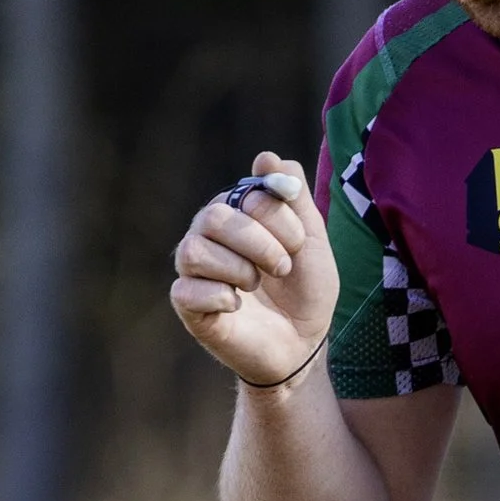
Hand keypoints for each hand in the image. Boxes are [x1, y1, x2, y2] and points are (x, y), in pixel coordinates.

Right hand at [171, 158, 336, 386]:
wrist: (303, 343)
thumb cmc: (305, 290)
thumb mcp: (312, 239)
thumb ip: (294, 197)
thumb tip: (266, 157)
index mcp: (237, 213)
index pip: (246, 194)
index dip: (277, 218)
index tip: (297, 246)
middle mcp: (208, 235)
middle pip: (213, 216)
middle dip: (258, 242)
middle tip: (282, 267)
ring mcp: (194, 269)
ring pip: (194, 249)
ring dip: (238, 270)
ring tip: (256, 286)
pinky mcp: (188, 304)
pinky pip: (186, 290)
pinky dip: (221, 298)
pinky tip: (238, 307)